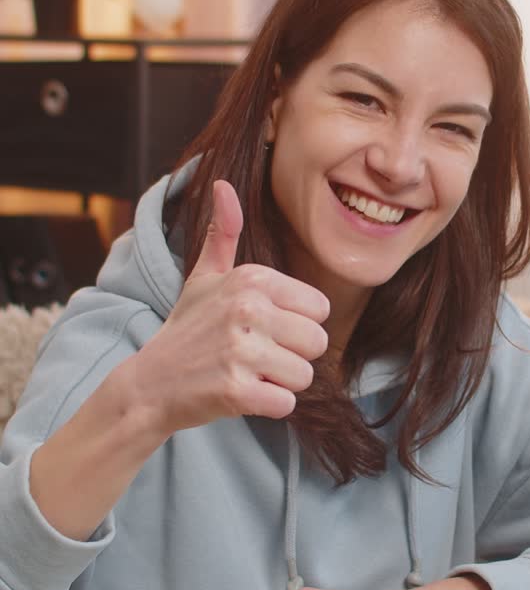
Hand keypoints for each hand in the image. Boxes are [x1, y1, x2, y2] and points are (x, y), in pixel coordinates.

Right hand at [128, 179, 329, 434]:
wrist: (149, 384)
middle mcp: (248, 309)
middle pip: (318, 343)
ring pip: (305, 376)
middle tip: (255, 356)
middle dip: (292, 356)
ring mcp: (241, 350)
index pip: (320, 309)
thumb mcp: (203, 277)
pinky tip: (242, 394)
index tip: (261, 329)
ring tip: (247, 373)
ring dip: (281, 383)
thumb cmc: (186, 329)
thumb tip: (224, 184)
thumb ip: (222, 233)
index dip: (296, 325)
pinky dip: (269, 406)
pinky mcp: (236, 390)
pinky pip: (286, 404)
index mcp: (251, 279)